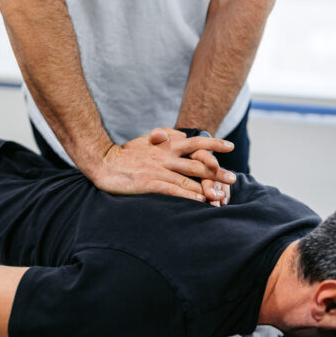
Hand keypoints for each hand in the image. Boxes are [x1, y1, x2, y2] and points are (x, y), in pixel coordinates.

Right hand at [87, 128, 235, 201]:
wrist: (102, 162)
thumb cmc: (124, 154)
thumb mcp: (144, 140)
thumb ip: (161, 136)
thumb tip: (177, 134)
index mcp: (165, 145)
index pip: (194, 142)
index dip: (213, 144)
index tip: (230, 147)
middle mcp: (165, 156)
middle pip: (196, 163)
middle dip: (216, 172)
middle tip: (233, 178)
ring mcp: (157, 170)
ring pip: (188, 179)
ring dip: (206, 188)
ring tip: (221, 195)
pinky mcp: (149, 183)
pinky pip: (172, 190)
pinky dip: (187, 196)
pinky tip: (199, 201)